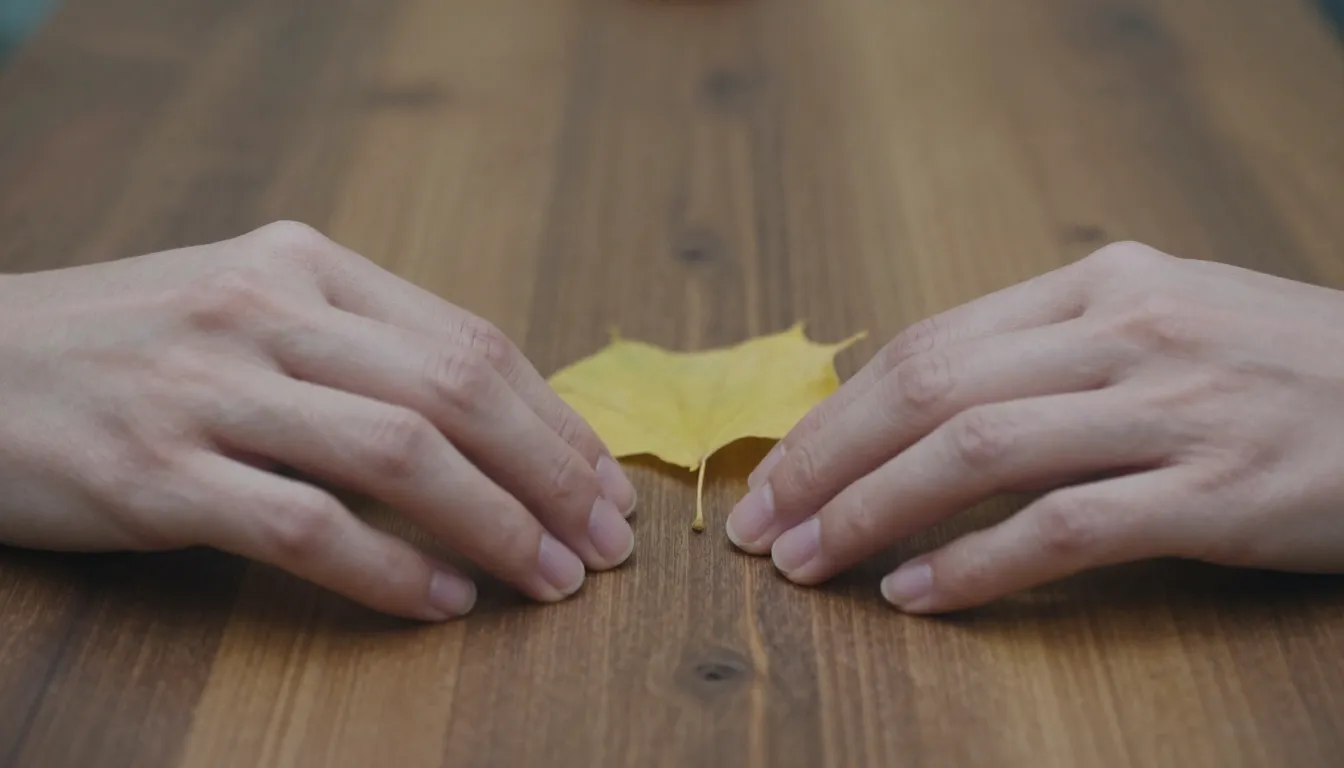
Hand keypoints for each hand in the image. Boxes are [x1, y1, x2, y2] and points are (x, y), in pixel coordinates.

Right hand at [0, 222, 636, 620]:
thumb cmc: (131, 346)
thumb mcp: (250, 308)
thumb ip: (362, 347)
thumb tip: (494, 424)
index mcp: (304, 264)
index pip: (469, 340)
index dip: (552, 419)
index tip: (602, 482)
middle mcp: (265, 309)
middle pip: (455, 391)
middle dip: (551, 473)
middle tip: (605, 540)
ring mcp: (208, 387)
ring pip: (398, 453)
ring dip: (496, 525)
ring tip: (550, 578)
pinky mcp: (157, 473)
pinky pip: (306, 526)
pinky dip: (389, 569)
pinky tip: (441, 601)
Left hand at [727, 241, 1343, 612]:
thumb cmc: (1279, 369)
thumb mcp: (1161, 322)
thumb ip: (1049, 350)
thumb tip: (919, 408)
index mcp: (1101, 284)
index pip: (930, 341)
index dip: (839, 412)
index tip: (782, 468)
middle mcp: (1125, 331)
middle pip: (931, 388)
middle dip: (827, 460)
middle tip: (764, 524)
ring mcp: (1171, 409)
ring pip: (977, 452)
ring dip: (873, 512)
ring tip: (809, 563)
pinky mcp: (1214, 491)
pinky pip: (1062, 528)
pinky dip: (975, 564)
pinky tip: (917, 595)